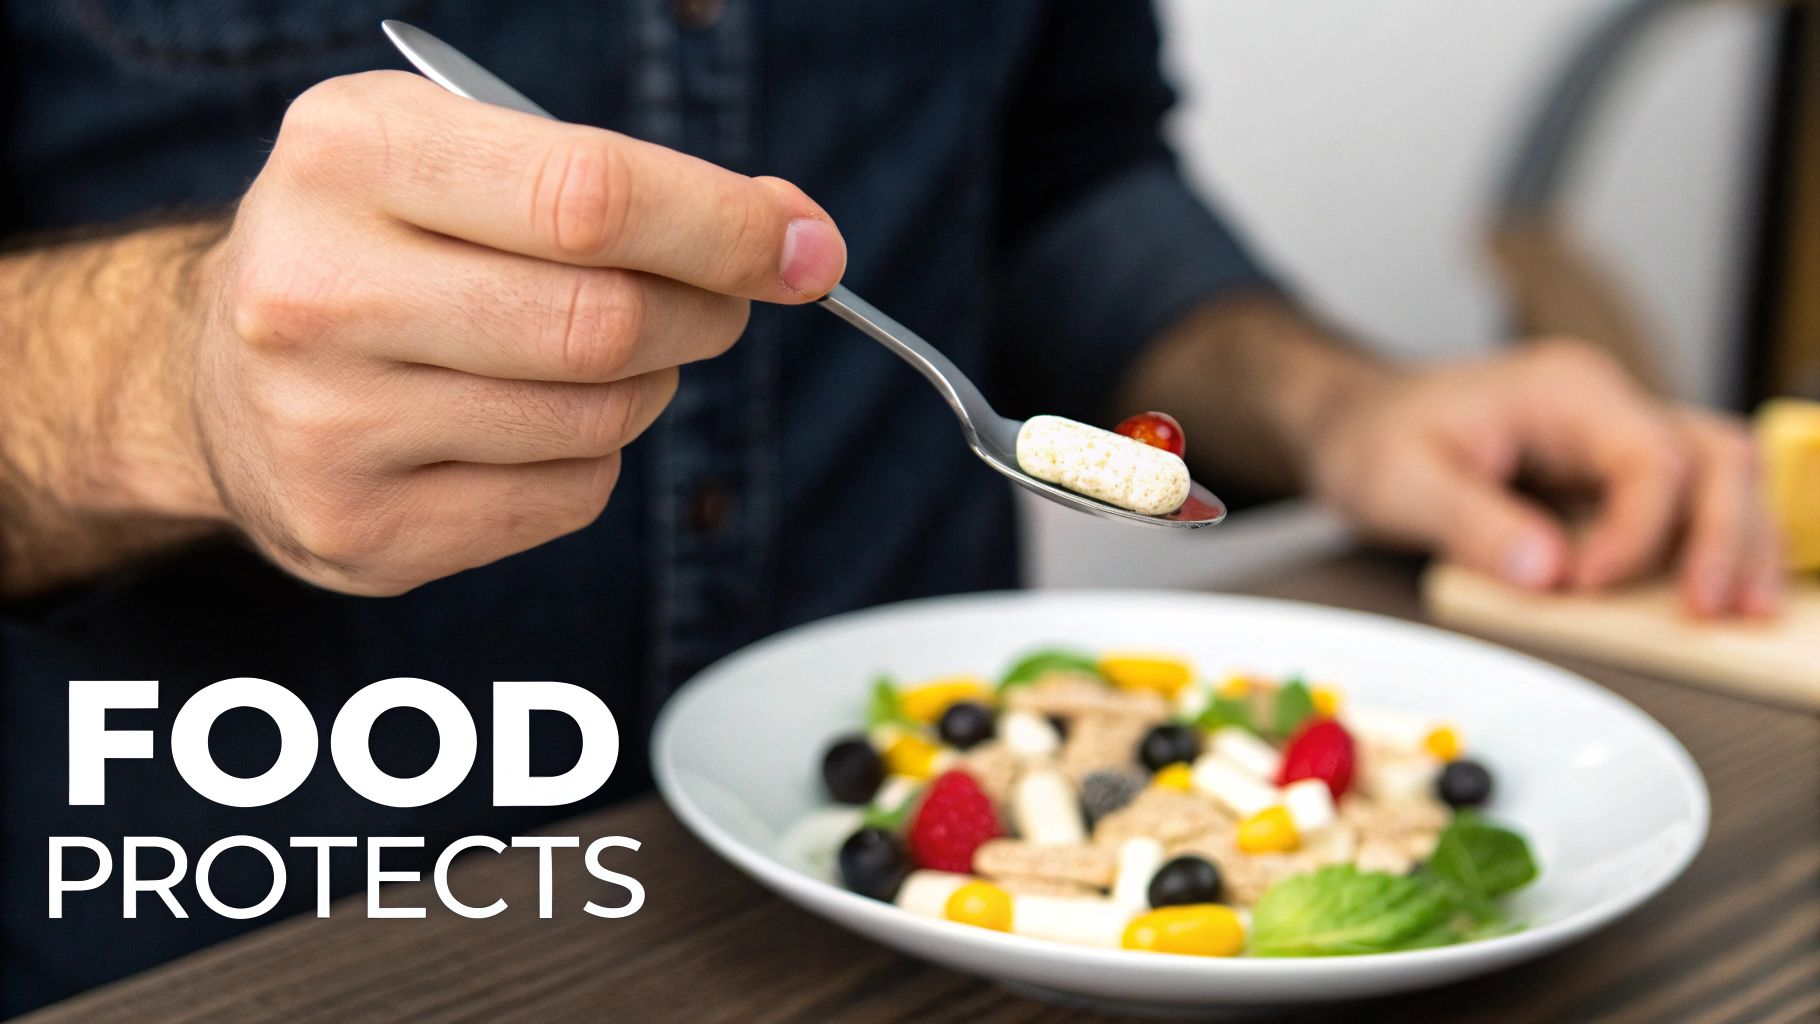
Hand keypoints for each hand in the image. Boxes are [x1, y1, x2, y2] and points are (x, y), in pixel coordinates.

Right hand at [173, 72, 844, 594]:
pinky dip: (590, 459)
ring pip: (598, 421)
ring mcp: (330, 427)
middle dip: (703, 311)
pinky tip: (523, 424)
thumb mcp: (461, 156)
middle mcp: (316, 292)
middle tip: (715, 301)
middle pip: (605, 323)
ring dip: (645, 386)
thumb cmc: (377, 244)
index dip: (725, 227)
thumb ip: (622, 182)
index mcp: (346, 155)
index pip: (589, 197)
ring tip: (593, 354)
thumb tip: (793, 238)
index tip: (805, 247)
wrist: (216, 376)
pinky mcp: (362, 531)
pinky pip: (568, 498)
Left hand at [1307, 339, 1782, 616]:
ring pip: (1720, 473)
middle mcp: (1605, 404)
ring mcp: (1615, 435)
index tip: (1589, 582)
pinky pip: (1689, 498)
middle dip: (1727, 533)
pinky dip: (1710, 542)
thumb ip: (1474, 524)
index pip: (1646, 455)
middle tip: (1713, 608)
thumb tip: (1549, 572)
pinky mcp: (1612, 473)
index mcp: (1562, 390)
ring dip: (1740, 538)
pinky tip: (1716, 592)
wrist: (1358, 422)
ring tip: (1744, 609)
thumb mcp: (1403, 483)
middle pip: (1712, 455)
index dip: (1638, 529)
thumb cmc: (1378, 439)